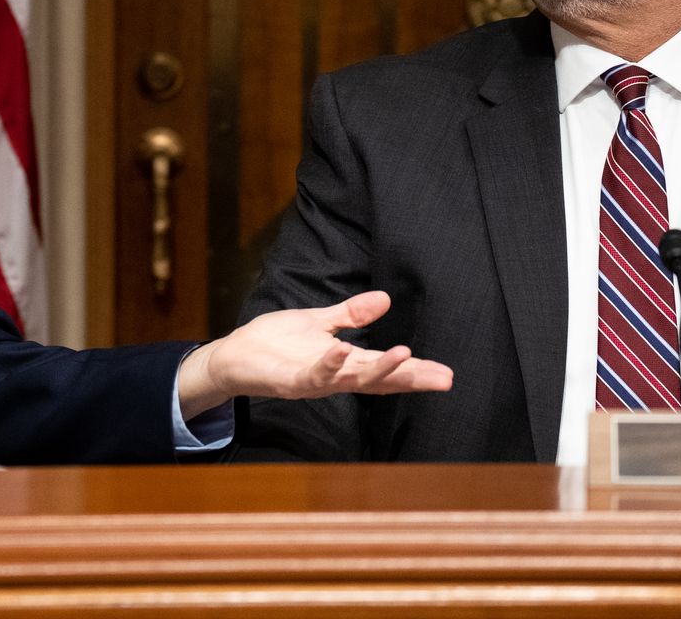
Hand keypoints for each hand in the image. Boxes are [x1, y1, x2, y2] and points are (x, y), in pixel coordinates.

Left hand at [176, 291, 452, 418]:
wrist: (234, 355)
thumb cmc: (275, 342)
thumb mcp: (320, 322)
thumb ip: (351, 314)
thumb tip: (385, 299)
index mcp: (344, 361)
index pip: (386, 367)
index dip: (415, 371)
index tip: (446, 374)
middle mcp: (335, 376)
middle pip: (380, 380)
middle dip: (411, 378)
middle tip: (444, 379)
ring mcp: (314, 381)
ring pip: (352, 379)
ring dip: (379, 370)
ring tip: (406, 356)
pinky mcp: (290, 381)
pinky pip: (313, 375)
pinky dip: (329, 365)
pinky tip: (343, 351)